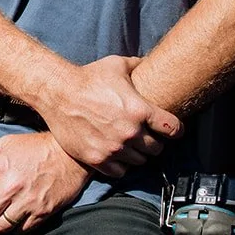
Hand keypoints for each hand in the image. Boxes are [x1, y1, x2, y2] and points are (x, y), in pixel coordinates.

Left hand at [0, 132, 89, 233]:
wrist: (70, 156)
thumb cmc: (35, 148)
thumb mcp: (5, 144)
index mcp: (0, 168)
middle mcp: (12, 187)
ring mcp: (28, 202)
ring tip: (2, 212)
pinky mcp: (42, 214)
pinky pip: (19, 232)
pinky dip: (15, 228)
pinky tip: (17, 216)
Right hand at [37, 56, 181, 176]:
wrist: (58, 93)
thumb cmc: (88, 77)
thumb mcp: (117, 65)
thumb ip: (138, 65)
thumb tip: (150, 62)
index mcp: (140, 109)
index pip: (173, 129)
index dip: (176, 130)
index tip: (173, 131)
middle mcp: (130, 132)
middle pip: (157, 148)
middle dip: (155, 143)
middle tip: (148, 137)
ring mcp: (113, 147)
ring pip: (140, 162)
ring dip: (138, 155)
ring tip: (132, 146)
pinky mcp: (97, 158)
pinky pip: (120, 172)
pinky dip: (121, 166)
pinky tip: (117, 156)